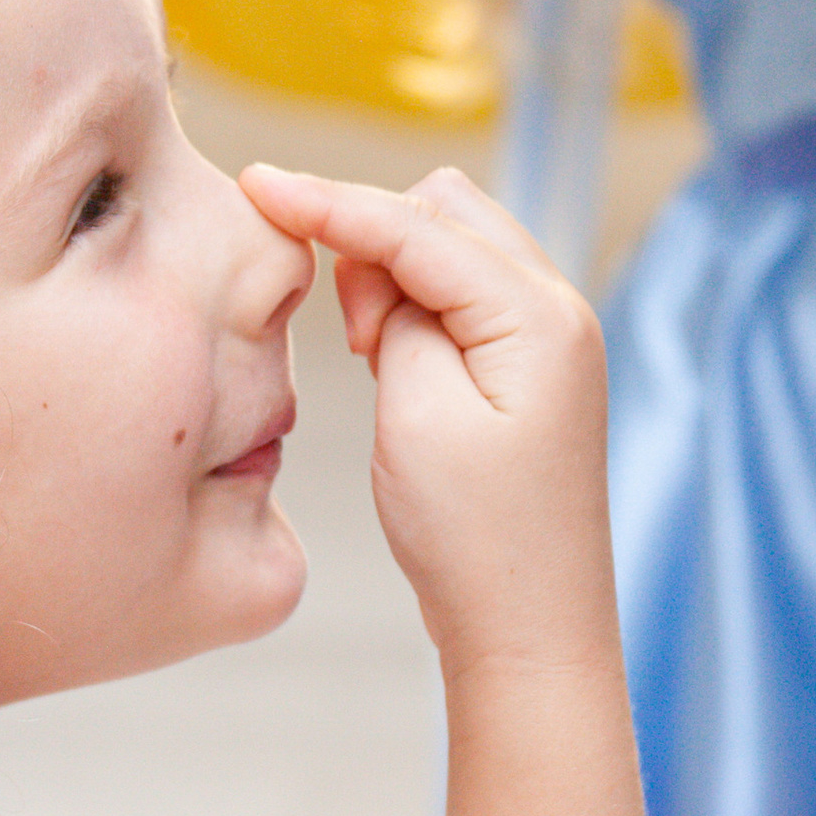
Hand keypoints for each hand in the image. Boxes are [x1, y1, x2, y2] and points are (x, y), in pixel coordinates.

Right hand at [236, 158, 616, 677]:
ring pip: (455, 250)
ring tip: (374, 361)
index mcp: (539, 316)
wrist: (528, 633)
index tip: (256, 182)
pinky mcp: (530, 372)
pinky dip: (416, 309)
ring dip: (395, 277)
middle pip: (448, 212)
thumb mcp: (416, 416)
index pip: (418, 225)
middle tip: (352, 338)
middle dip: (376, 242)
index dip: (331, 201)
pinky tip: (393, 364)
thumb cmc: (476, 542)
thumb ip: (397, 319)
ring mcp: (551, 342)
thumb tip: (386, 280)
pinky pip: (464, 298)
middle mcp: (559, 312)